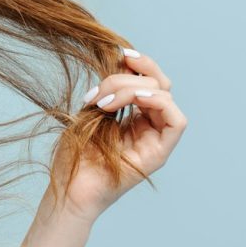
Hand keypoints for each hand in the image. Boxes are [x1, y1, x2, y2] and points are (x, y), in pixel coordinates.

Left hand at [49, 47, 187, 222]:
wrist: (67, 190)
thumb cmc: (74, 155)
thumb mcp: (90, 110)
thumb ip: (110, 88)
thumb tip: (123, 58)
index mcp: (134, 116)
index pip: (150, 80)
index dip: (140, 63)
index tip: (119, 55)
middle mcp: (149, 126)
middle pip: (158, 84)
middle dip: (127, 77)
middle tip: (99, 92)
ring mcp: (155, 140)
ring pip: (164, 96)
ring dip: (133, 90)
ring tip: (104, 103)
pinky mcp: (159, 155)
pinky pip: (178, 122)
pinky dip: (160, 103)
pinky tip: (137, 100)